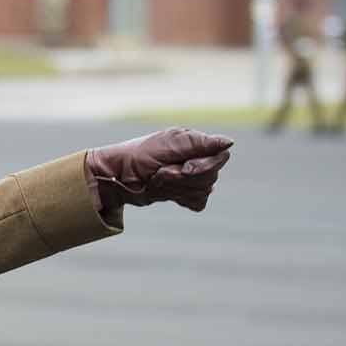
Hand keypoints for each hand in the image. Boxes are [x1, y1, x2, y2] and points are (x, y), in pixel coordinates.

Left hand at [85, 128, 233, 213]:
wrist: (116, 178)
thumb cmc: (137, 156)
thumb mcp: (167, 144)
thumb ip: (198, 143)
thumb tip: (229, 142)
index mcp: (194, 143)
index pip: (220, 157)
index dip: (203, 166)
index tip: (183, 167)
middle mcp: (196, 159)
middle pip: (211, 176)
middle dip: (183, 177)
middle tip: (160, 173)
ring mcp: (191, 178)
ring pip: (204, 190)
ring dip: (177, 187)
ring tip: (157, 179)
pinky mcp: (184, 194)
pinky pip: (197, 202)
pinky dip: (181, 198)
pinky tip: (165, 191)